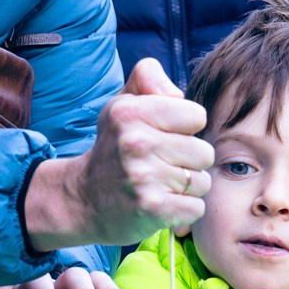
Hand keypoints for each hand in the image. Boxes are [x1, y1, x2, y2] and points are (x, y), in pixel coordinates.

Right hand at [23, 59, 211, 252]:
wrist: (83, 199)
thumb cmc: (114, 147)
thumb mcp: (122, 103)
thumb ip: (148, 77)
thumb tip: (177, 93)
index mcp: (130, 112)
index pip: (197, 116)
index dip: (184, 127)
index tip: (162, 136)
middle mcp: (135, 143)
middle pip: (205, 152)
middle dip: (188, 161)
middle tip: (160, 165)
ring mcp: (143, 178)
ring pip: (202, 182)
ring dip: (185, 187)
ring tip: (159, 185)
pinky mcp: (152, 209)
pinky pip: (196, 208)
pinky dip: (182, 210)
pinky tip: (160, 204)